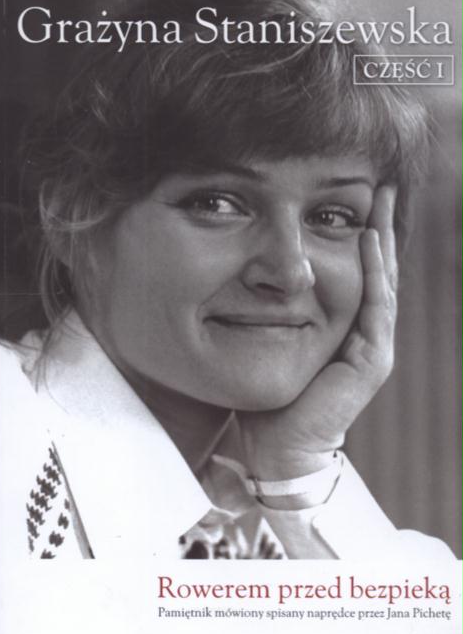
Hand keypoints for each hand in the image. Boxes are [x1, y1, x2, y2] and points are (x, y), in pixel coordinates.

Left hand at [236, 186, 397, 493]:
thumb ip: (272, 314)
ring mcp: (373, 346)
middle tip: (382, 186)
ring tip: (383, 198)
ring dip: (383, 238)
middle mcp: (365, 334)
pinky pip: (376, 306)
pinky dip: (373, 271)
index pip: (357, 274)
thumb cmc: (270, 398)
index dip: (360, 237)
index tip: (355, 199)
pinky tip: (369, 238)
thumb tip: (249, 280)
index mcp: (344, 330)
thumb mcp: (271, 343)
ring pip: (383, 281)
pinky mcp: (372, 360)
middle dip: (380, 227)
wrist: (277, 446)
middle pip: (377, 270)